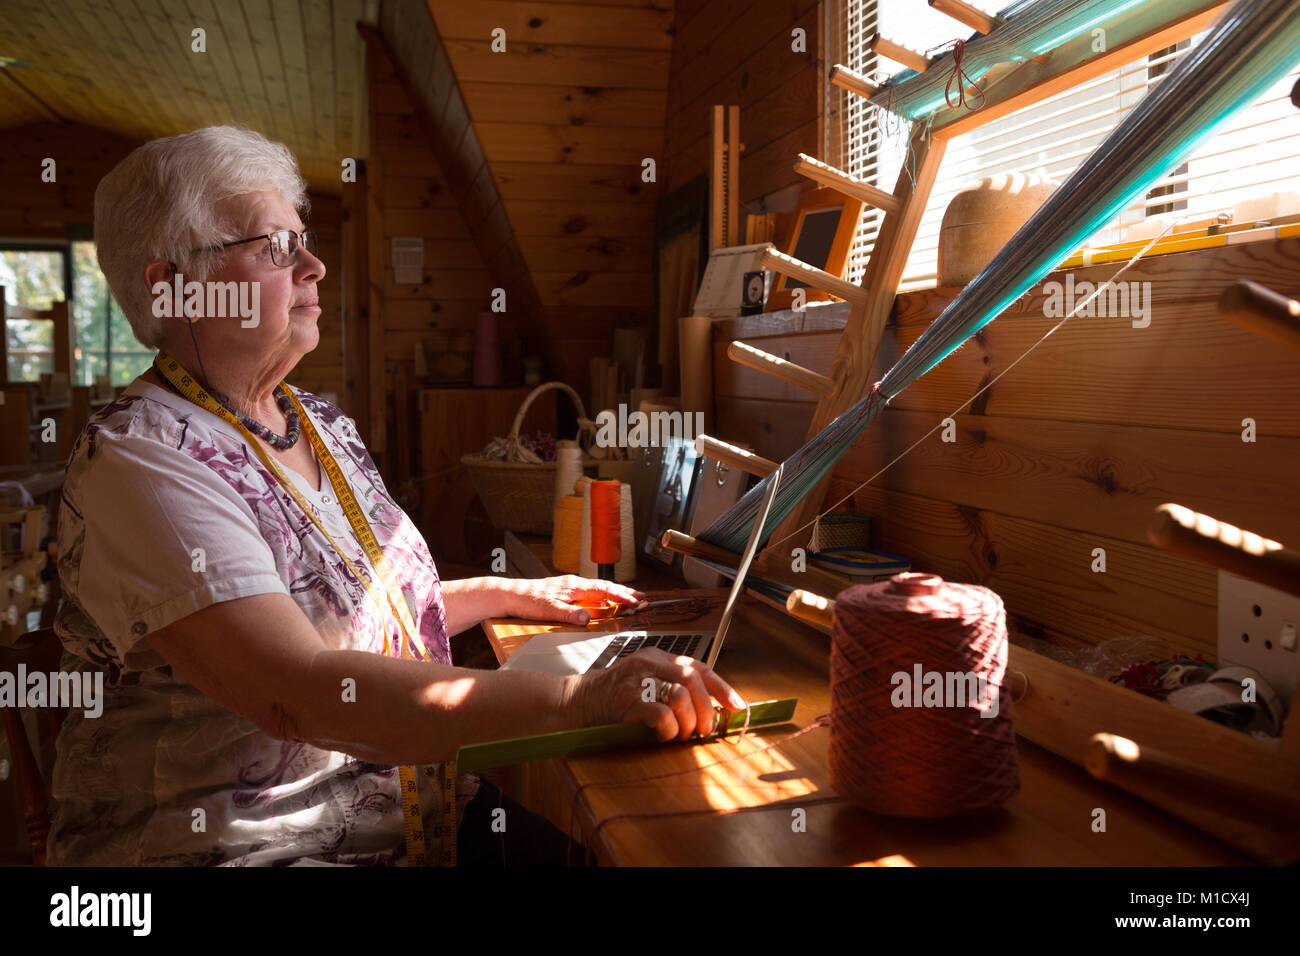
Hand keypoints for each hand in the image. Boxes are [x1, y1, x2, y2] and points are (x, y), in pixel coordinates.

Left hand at [501, 574, 644, 626]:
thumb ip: (569, 614)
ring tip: (629, 598)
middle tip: (642, 598)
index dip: (621, 596)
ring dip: (615, 593)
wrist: (509, 594)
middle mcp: (574, 584)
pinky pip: (590, 592)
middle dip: (624, 592)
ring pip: (598, 589)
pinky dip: (603, 595)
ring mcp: (570, 587)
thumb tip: (587, 618)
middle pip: (605, 587)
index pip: (604, 590)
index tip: (636, 601)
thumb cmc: (527, 601)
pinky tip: (604, 601)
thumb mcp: (548, 610)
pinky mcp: (565, 591)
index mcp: (574, 586)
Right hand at [564, 647, 747, 741]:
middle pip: (693, 680)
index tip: (737, 706)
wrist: (573, 703)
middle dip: (707, 709)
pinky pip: (661, 715)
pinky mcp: (626, 702)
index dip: (722, 688)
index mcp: (656, 657)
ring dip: (687, 722)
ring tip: (680, 734)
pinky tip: (661, 735)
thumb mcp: (643, 682)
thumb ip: (671, 687)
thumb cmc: (611, 698)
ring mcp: (636, 680)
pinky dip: (668, 730)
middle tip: (705, 730)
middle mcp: (648, 663)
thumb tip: (709, 709)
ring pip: (680, 696)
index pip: (698, 667)